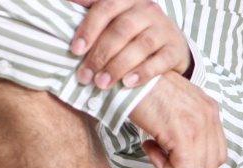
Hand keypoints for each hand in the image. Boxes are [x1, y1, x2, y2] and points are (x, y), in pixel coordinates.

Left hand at [70, 0, 190, 89]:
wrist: (171, 45)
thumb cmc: (135, 32)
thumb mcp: (116, 16)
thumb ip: (94, 8)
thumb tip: (66, 1)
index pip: (106, 7)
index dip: (89, 28)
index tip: (75, 50)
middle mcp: (148, 9)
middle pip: (121, 30)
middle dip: (101, 54)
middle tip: (85, 76)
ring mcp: (164, 29)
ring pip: (141, 46)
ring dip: (118, 66)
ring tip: (102, 83)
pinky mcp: (176, 50)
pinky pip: (160, 61)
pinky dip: (143, 73)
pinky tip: (127, 83)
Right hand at [129, 71, 226, 167]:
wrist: (128, 74)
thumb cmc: (144, 87)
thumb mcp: (176, 104)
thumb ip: (189, 124)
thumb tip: (186, 152)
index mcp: (210, 109)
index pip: (218, 154)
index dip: (196, 162)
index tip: (174, 153)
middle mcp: (209, 116)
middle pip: (211, 166)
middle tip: (165, 158)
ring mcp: (198, 125)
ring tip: (154, 149)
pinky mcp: (183, 134)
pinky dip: (164, 167)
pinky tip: (149, 146)